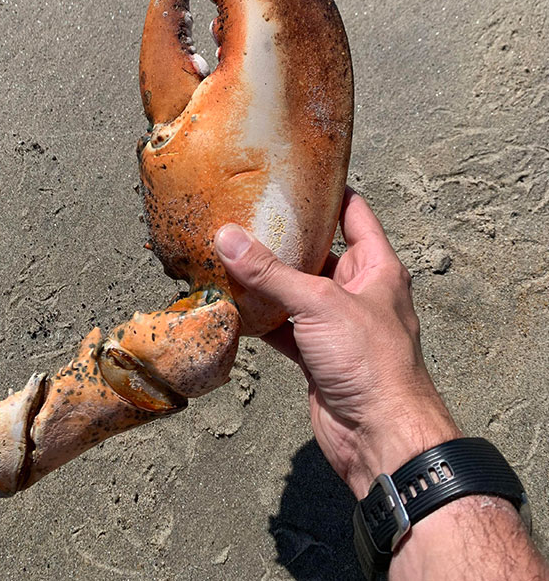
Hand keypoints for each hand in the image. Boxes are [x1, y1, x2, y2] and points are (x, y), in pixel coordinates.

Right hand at [214, 188, 460, 497]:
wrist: (379, 437)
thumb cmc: (371, 361)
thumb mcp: (320, 303)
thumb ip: (272, 272)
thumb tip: (227, 238)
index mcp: (376, 267)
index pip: (354, 213)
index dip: (329, 190)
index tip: (297, 171)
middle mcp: (358, 291)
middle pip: (317, 251)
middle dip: (284, 236)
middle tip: (246, 212)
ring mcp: (336, 324)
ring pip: (296, 290)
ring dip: (266, 279)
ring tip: (228, 252)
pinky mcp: (316, 354)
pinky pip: (283, 326)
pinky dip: (260, 317)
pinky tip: (231, 304)